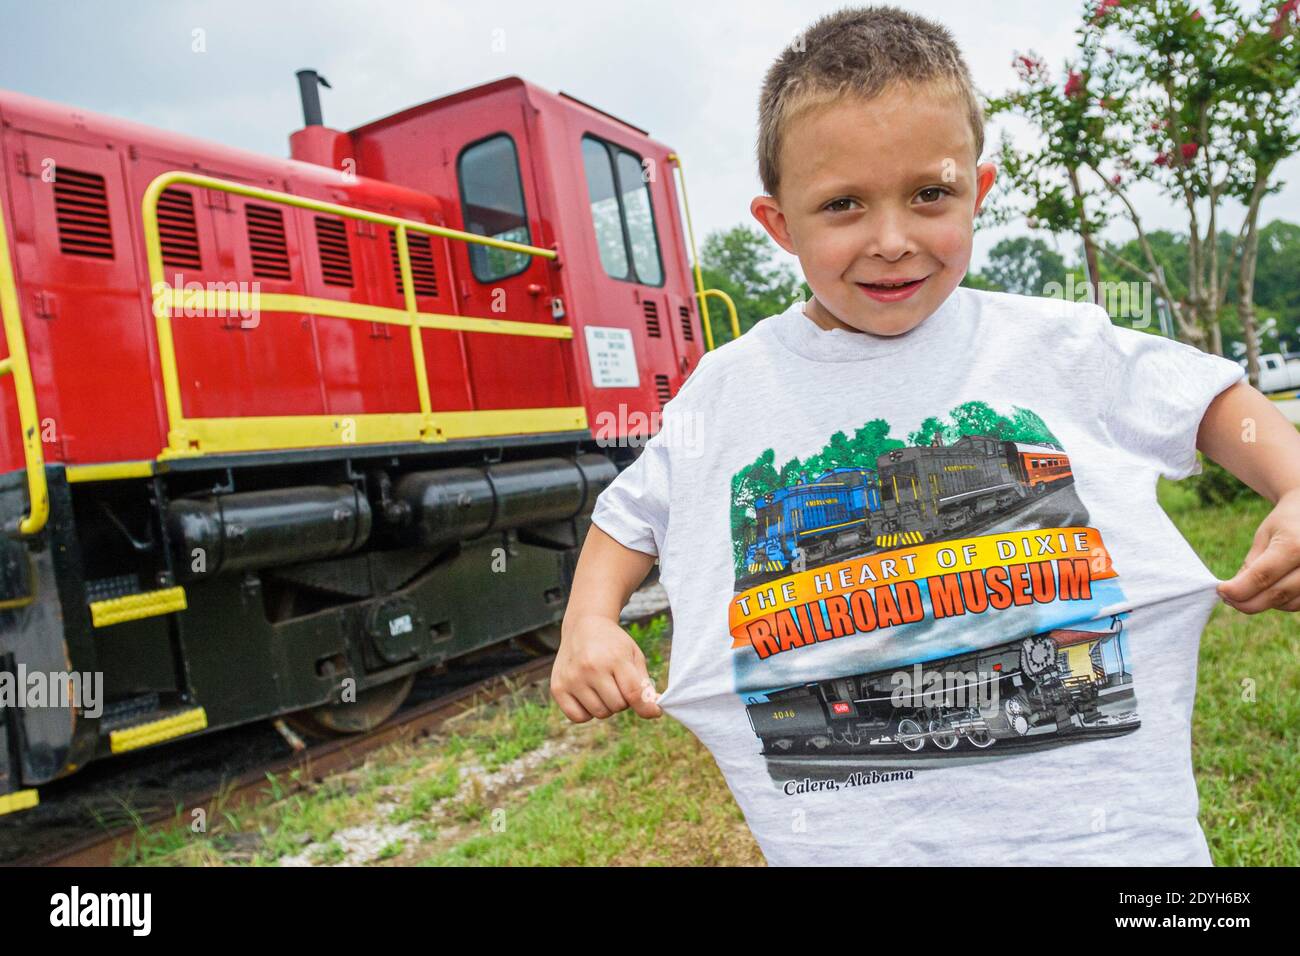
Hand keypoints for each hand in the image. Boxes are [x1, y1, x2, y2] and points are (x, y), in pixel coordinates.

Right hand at [549, 613, 662, 720]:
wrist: (583, 627)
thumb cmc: (613, 645)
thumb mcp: (633, 656)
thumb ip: (644, 684)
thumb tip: (654, 711)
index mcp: (614, 658)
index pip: (633, 694)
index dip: (647, 708)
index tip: (654, 711)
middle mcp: (590, 668)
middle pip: (617, 706)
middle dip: (623, 700)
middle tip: (617, 684)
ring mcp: (572, 678)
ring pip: (600, 714)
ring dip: (606, 706)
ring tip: (603, 687)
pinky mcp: (558, 688)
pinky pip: (578, 717)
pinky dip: (587, 712)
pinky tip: (588, 695)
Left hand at [1217, 489, 1299, 612]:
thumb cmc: (1286, 523)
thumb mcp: (1264, 536)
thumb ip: (1251, 564)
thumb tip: (1233, 593)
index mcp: (1294, 546)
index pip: (1261, 577)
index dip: (1238, 590)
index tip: (1220, 591)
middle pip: (1276, 595)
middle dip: (1247, 602)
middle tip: (1228, 599)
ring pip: (1287, 604)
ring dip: (1263, 603)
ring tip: (1247, 593)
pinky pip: (1298, 603)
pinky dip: (1280, 603)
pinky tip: (1267, 592)